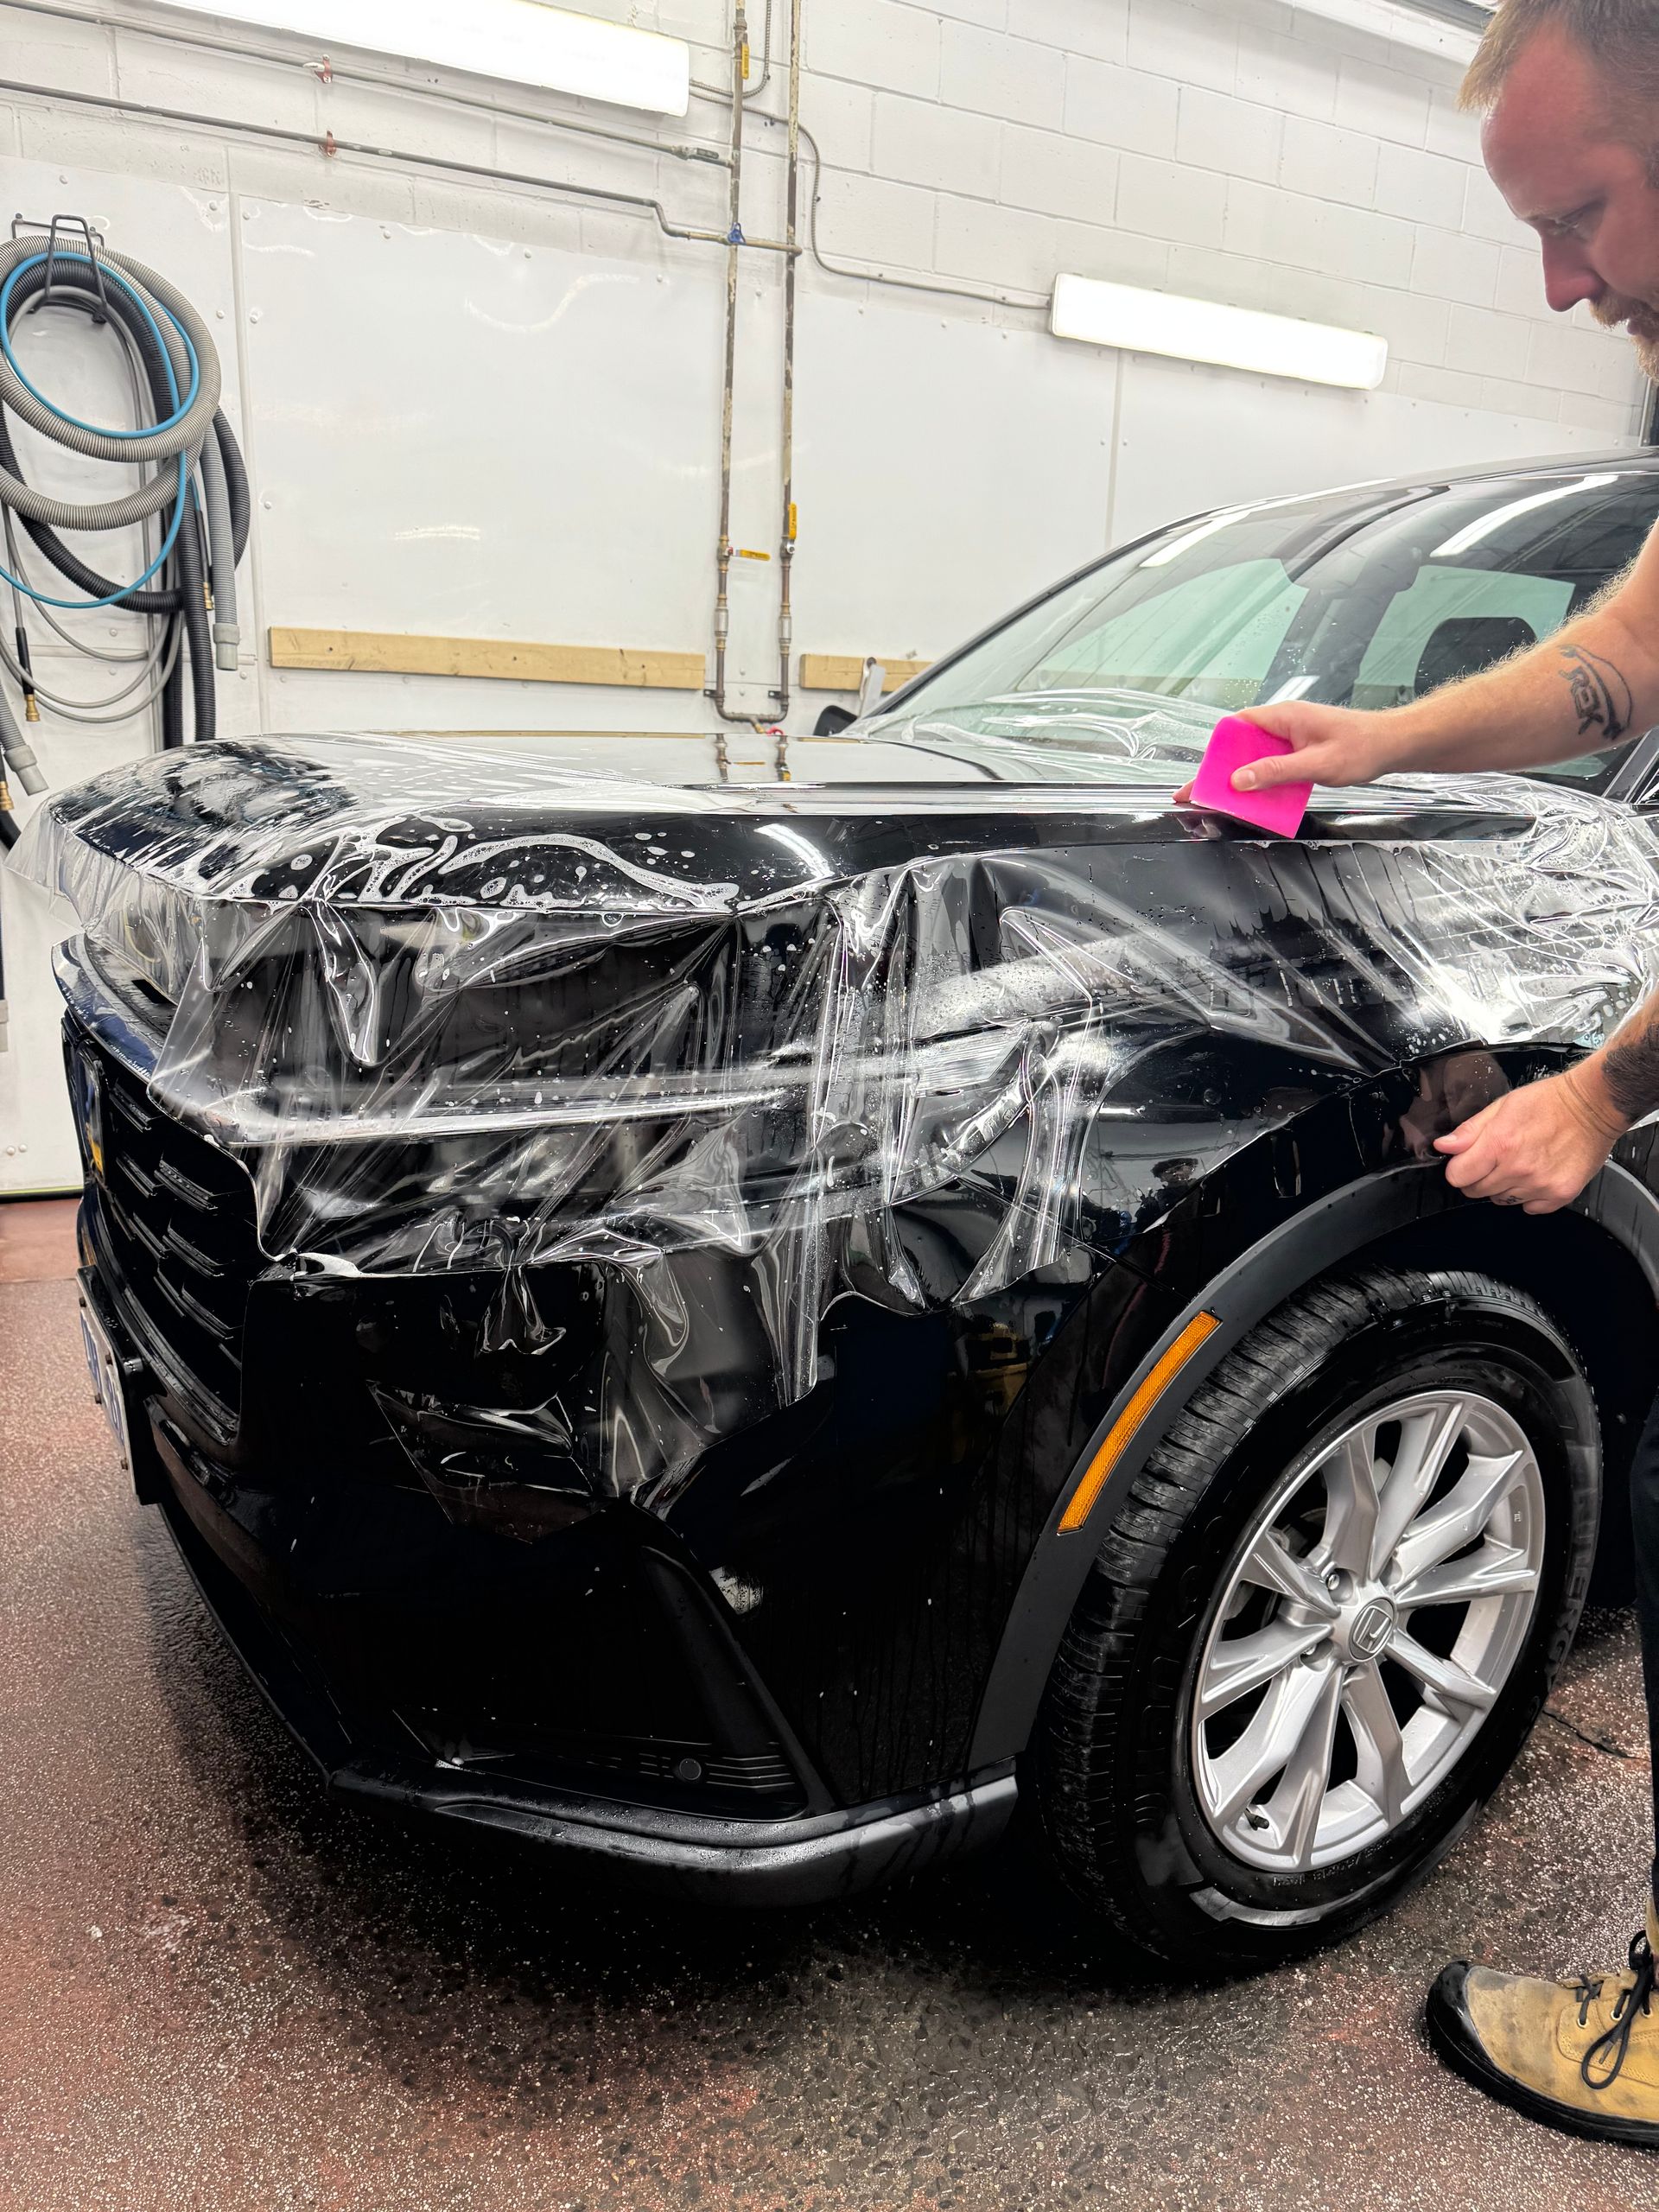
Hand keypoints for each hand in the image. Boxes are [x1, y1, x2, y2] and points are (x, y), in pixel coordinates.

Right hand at [1173, 701, 1405, 804]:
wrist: (1392, 745)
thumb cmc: (1361, 748)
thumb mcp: (1316, 764)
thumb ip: (1276, 771)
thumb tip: (1239, 779)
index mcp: (1284, 716)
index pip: (1237, 726)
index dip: (1216, 749)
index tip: (1203, 773)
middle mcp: (1284, 723)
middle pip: (1242, 743)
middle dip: (1222, 769)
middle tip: (1204, 795)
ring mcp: (1292, 736)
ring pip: (1256, 756)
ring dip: (1243, 777)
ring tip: (1225, 801)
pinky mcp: (1299, 749)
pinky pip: (1273, 763)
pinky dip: (1263, 780)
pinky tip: (1258, 799)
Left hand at [1433, 1066, 1626, 1213]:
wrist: (1594, 1106)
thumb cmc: (1549, 1102)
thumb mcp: (1502, 1106)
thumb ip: (1470, 1131)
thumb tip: (1443, 1147)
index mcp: (1500, 1145)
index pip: (1457, 1177)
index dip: (1459, 1168)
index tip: (1468, 1160)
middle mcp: (1518, 1169)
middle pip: (1476, 1192)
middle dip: (1479, 1176)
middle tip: (1497, 1158)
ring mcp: (1540, 1185)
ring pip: (1502, 1200)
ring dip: (1505, 1186)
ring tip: (1521, 1162)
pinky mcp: (1560, 1195)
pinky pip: (1530, 1208)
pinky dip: (1530, 1196)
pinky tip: (1537, 1174)